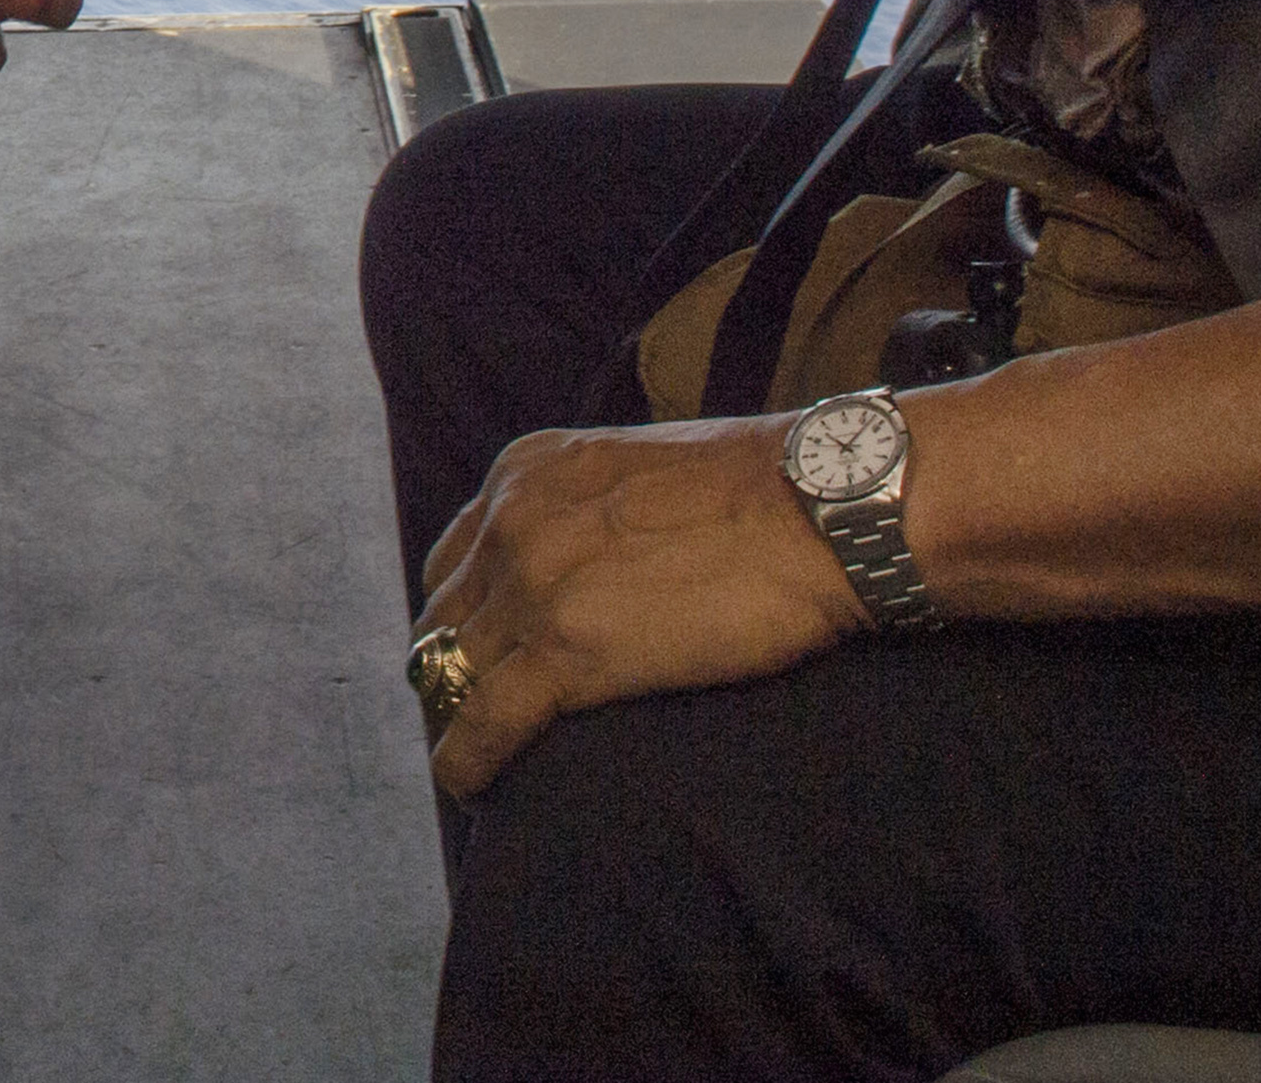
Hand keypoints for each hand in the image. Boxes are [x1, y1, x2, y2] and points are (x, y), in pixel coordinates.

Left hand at [407, 416, 865, 796]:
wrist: (818, 510)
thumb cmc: (762, 494)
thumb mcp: (638, 471)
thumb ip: (591, 510)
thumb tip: (593, 563)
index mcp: (526, 472)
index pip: (455, 563)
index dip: (457, 620)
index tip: (474, 660)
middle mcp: (511, 521)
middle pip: (442, 622)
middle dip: (447, 674)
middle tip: (473, 723)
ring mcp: (533, 586)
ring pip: (450, 674)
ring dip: (453, 723)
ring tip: (475, 763)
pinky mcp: (566, 652)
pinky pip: (484, 723)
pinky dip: (467, 762)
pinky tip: (473, 789)